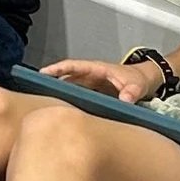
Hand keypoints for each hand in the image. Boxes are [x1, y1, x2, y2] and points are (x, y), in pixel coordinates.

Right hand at [43, 56, 159, 103]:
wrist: (145, 83)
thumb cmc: (138, 79)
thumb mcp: (137, 85)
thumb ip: (131, 92)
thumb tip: (124, 100)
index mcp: (96, 69)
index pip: (72, 66)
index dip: (57, 69)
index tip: (43, 73)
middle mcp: (90, 77)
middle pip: (66, 78)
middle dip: (50, 83)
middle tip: (34, 92)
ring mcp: (90, 86)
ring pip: (69, 88)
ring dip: (58, 95)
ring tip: (43, 106)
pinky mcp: (92, 96)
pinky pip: (77, 98)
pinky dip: (69, 103)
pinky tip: (62, 114)